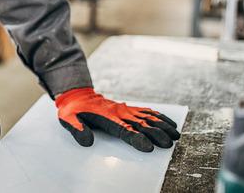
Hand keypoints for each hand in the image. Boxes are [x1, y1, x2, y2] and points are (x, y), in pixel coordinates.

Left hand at [55, 87, 179, 151]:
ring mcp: (124, 109)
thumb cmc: (73, 110)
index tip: (148, 147)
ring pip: (147, 117)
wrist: (77, 95)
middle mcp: (119, 112)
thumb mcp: (68, 119)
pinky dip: (158, 116)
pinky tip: (168, 122)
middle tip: (169, 144)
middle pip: (140, 125)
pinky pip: (145, 111)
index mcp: (106, 117)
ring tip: (175, 134)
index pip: (124, 130)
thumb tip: (87, 142)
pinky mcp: (127, 108)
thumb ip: (78, 130)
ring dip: (162, 125)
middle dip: (156, 134)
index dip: (136, 139)